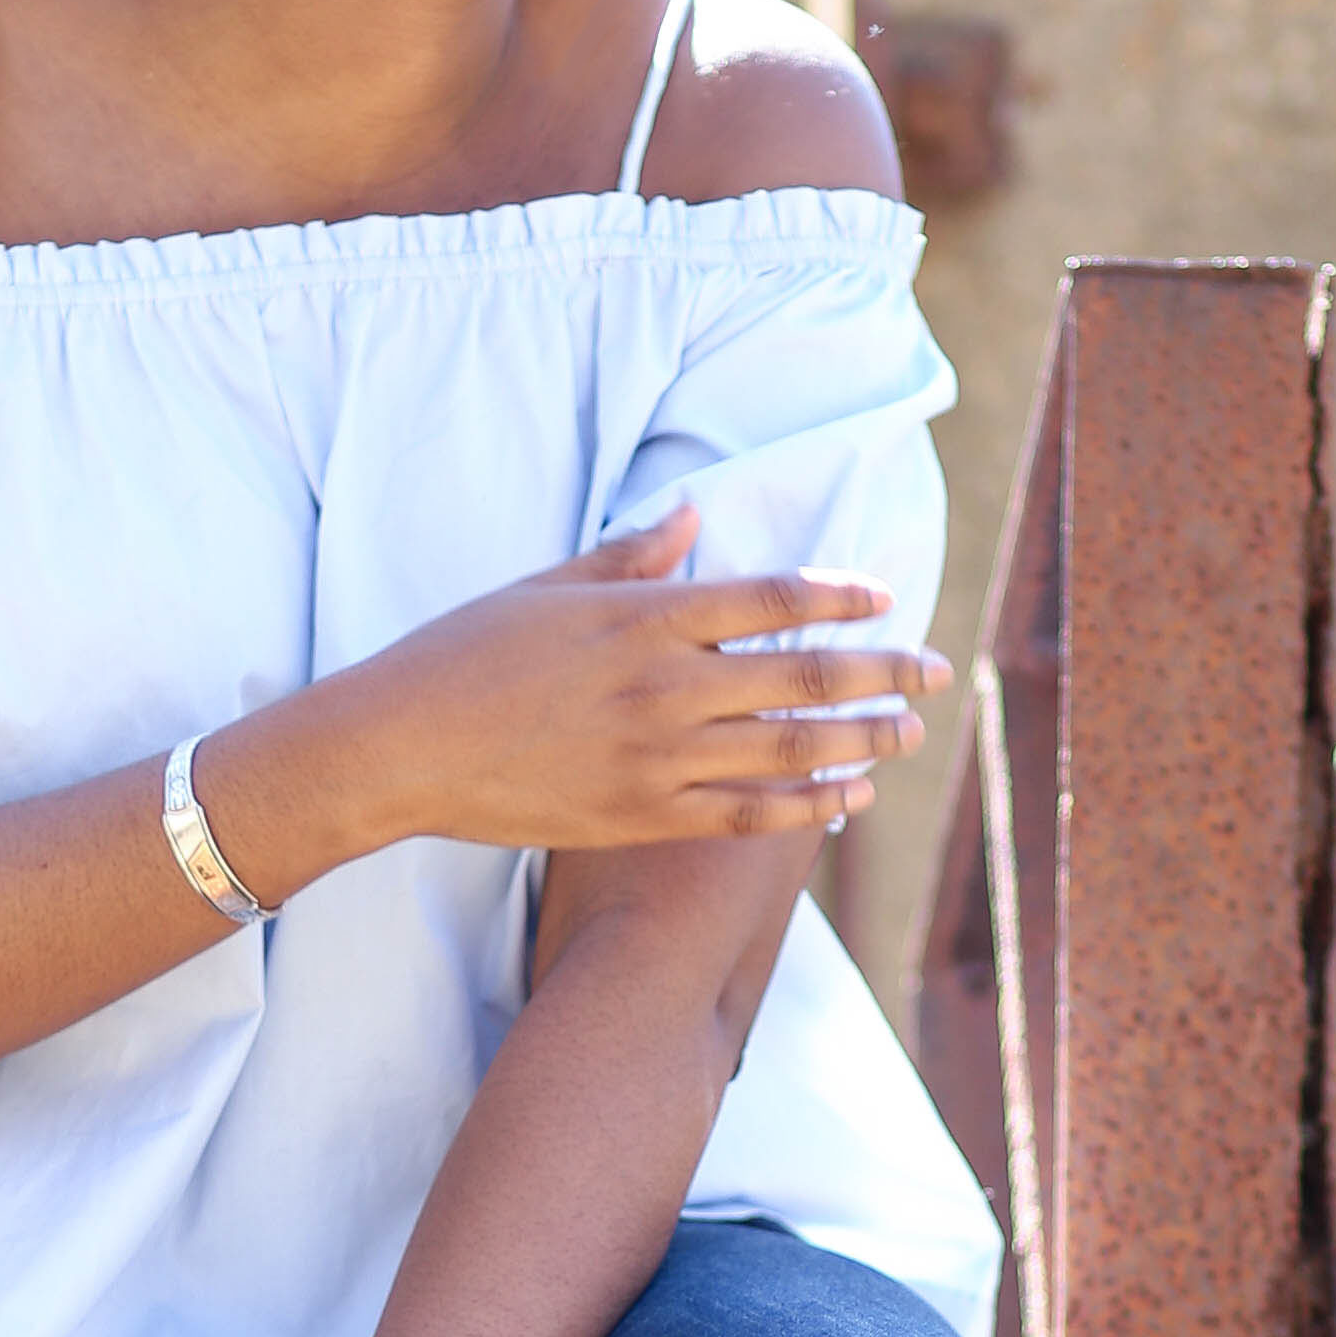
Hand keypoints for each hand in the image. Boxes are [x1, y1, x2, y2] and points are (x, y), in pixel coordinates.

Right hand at [226, 501, 948, 878]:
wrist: (398, 749)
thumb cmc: (461, 657)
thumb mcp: (545, 586)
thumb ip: (630, 556)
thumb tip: (695, 517)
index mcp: (642, 618)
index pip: (772, 599)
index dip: (839, 596)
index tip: (883, 595)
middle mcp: (664, 687)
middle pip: (802, 678)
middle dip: (882, 673)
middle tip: (937, 671)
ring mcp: (657, 759)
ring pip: (789, 751)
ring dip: (862, 740)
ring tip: (908, 732)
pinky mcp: (640, 818)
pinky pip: (746, 816)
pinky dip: (808, 806)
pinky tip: (851, 796)